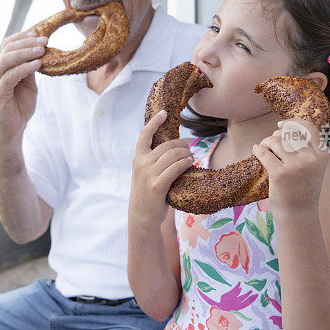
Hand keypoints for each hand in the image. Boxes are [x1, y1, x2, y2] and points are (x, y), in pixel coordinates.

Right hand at [0, 31, 46, 141]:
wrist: (12, 131)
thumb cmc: (20, 108)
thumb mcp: (29, 85)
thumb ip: (30, 70)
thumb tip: (40, 52)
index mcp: (2, 68)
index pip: (8, 45)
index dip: (22, 37)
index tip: (39, 33)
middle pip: (7, 49)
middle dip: (27, 42)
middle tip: (44, 40)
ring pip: (7, 59)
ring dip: (26, 52)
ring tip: (42, 49)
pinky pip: (11, 76)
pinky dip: (25, 68)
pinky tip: (37, 64)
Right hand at [129, 110, 193, 232]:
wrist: (142, 216)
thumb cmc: (148, 192)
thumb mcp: (145, 173)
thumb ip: (154, 160)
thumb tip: (175, 146)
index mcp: (137, 158)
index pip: (144, 135)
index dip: (154, 122)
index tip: (164, 113)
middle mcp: (141, 164)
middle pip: (167, 145)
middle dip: (182, 145)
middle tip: (190, 149)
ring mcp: (148, 175)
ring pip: (174, 155)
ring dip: (187, 154)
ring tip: (191, 158)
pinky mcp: (157, 186)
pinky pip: (176, 168)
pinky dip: (186, 163)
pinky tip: (191, 163)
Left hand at [252, 117, 328, 214]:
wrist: (299, 215)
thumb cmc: (302, 189)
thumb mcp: (313, 167)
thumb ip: (307, 149)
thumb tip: (286, 128)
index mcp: (321, 155)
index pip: (308, 127)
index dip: (293, 123)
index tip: (280, 125)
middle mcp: (310, 158)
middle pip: (288, 133)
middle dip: (276, 135)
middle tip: (270, 145)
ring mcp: (295, 166)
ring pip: (274, 141)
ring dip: (266, 142)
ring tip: (263, 149)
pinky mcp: (280, 174)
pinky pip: (263, 152)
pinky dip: (258, 149)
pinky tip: (256, 151)